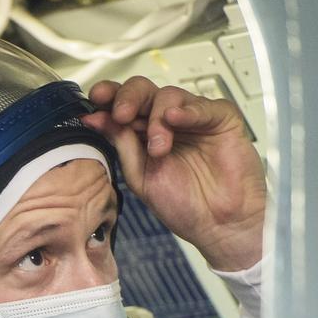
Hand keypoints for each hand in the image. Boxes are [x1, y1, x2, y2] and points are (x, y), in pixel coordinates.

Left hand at [82, 77, 265, 271]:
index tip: (96, 99)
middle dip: (128, 97)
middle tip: (122, 114)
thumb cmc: (184, 206)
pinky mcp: (221, 119)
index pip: (124, 105)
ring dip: (156, 117)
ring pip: (169, 95)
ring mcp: (194, 119)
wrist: (219, 226)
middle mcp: (167, 122)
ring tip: (159, 147)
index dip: (109, 97)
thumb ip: (122, 145)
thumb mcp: (141, 176)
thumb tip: (95, 118)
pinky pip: (203, 105)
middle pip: (144, 91)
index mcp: (144, 134)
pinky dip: (187, 110)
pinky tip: (175, 118)